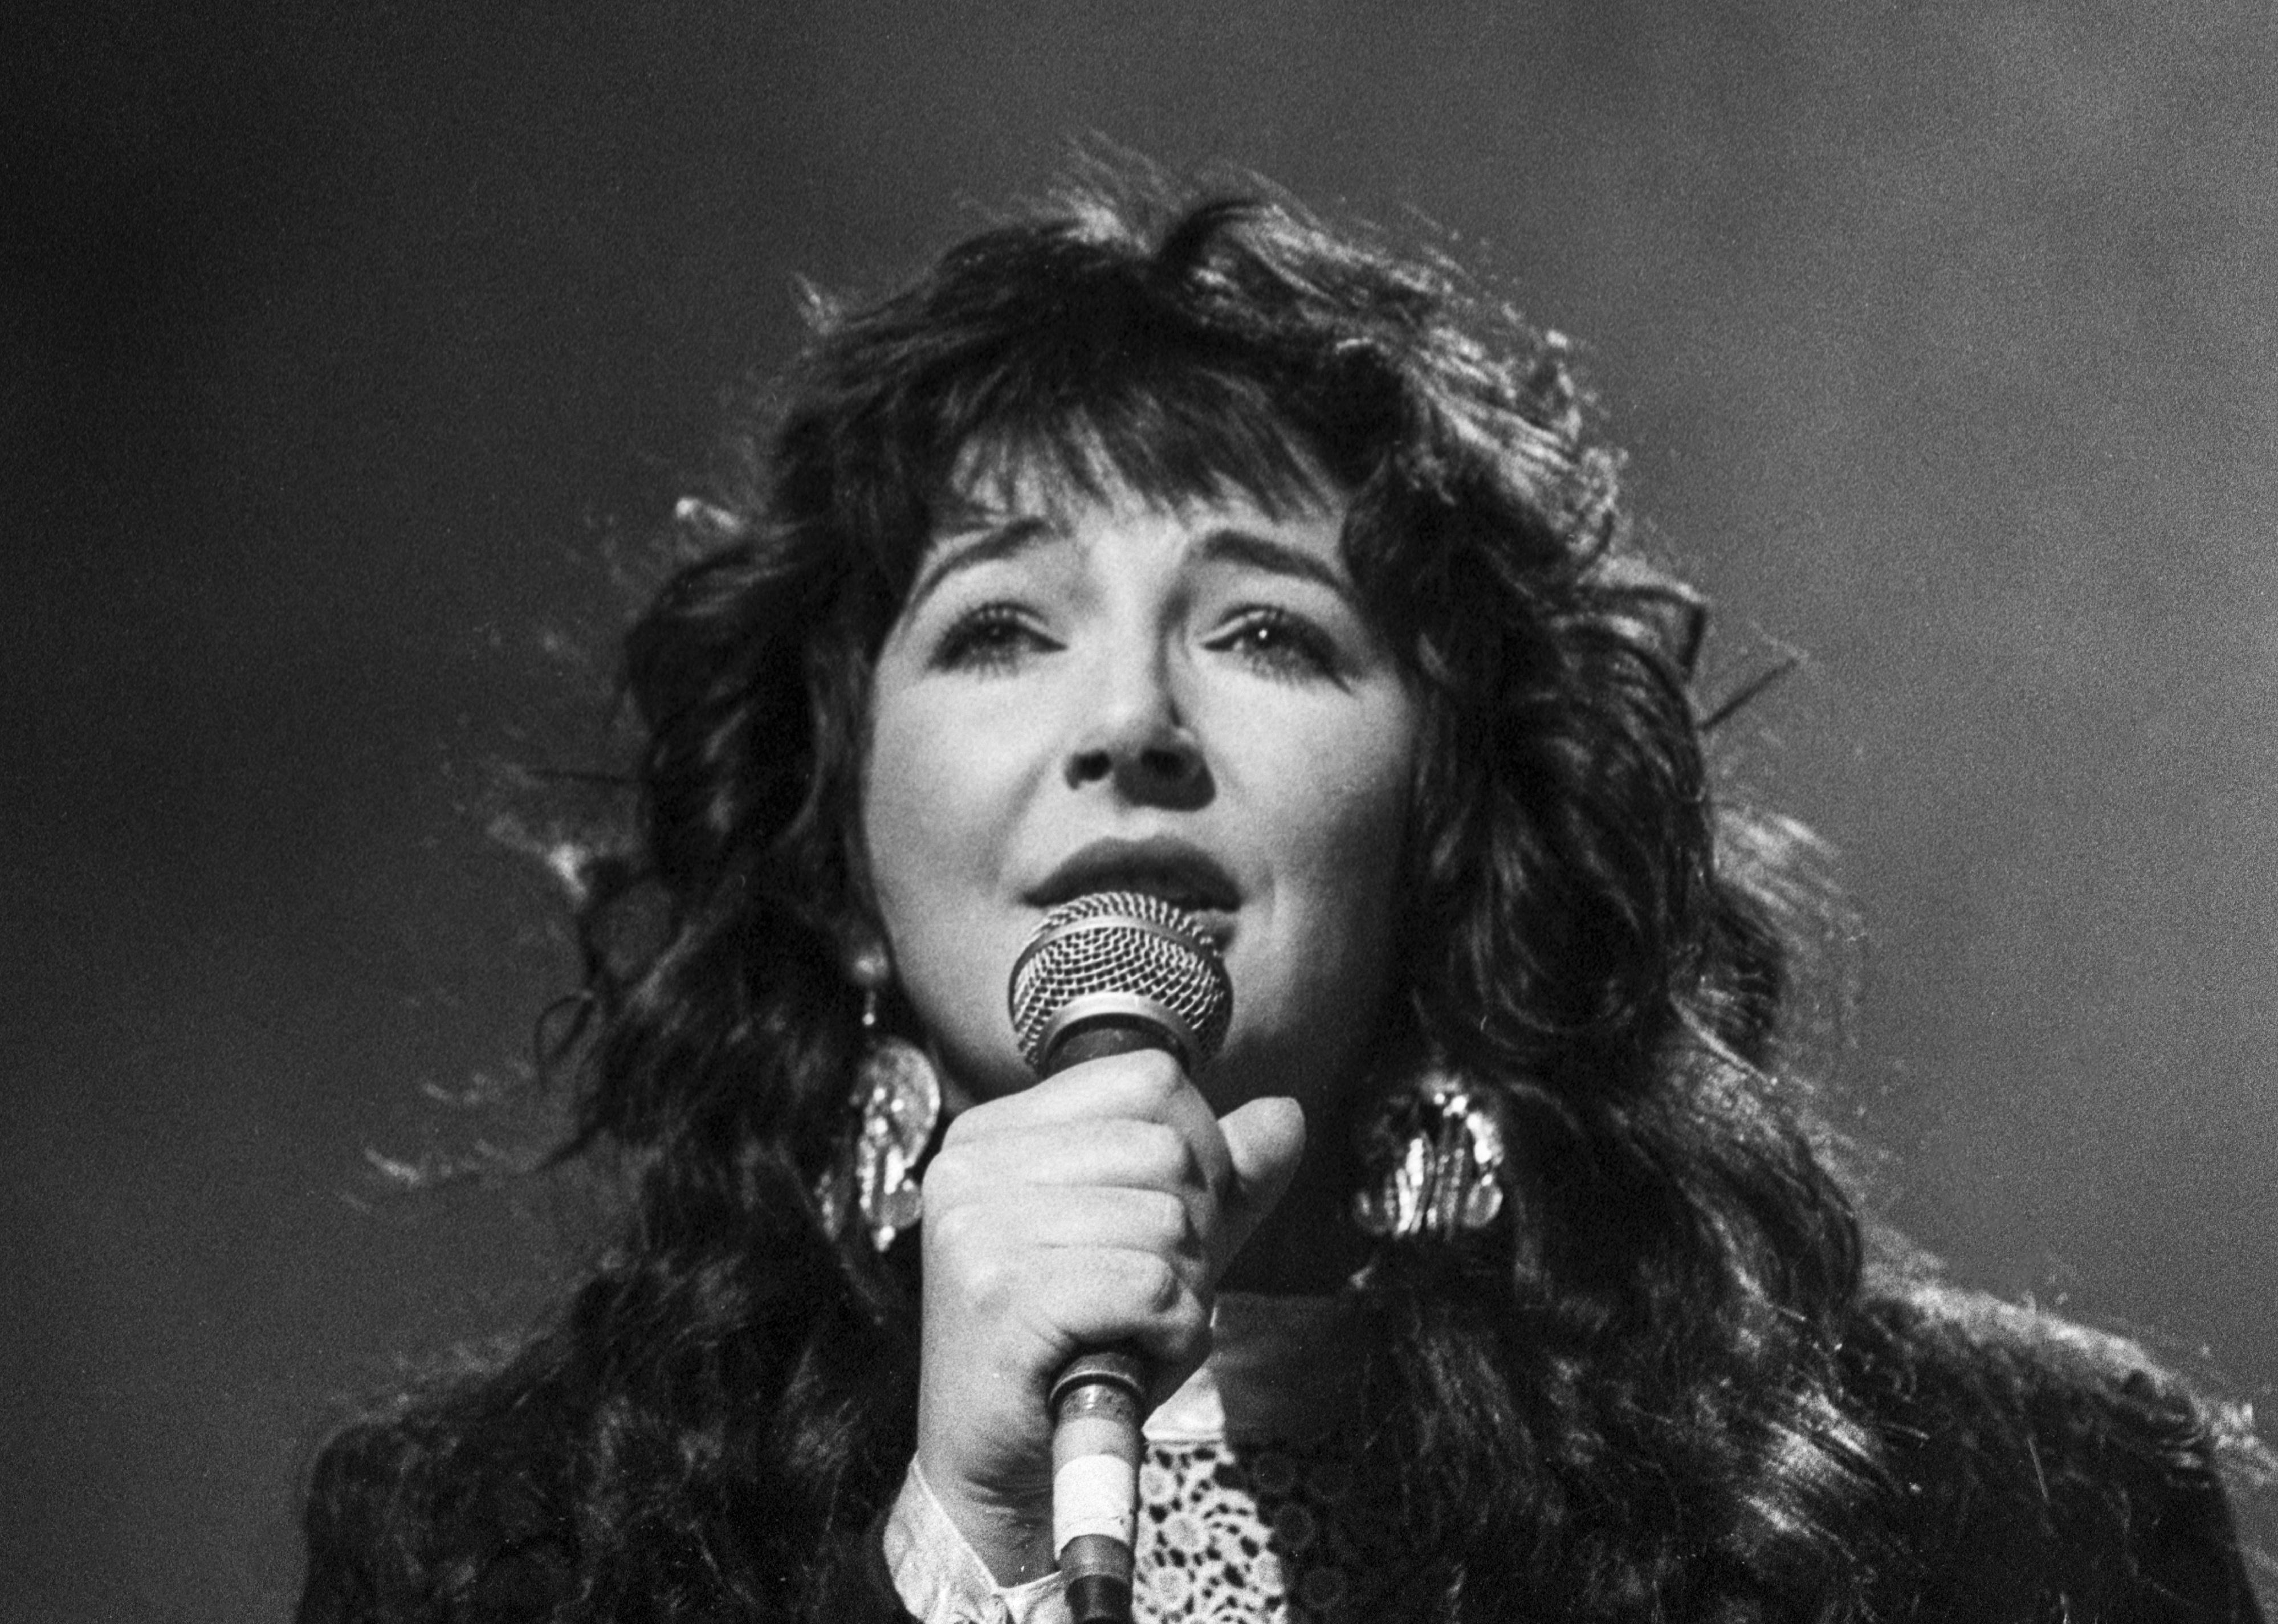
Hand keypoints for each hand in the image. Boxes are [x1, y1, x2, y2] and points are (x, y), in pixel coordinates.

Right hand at [912, 1050, 1304, 1583]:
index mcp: (995, 1132)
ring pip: (1167, 1218)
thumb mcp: (1155, 1245)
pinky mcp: (1000, 1293)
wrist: (1003, 1472)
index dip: (1199, 1154)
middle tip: (1141, 1295)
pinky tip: (1129, 1355)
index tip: (1159, 1226)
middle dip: (1193, 1232)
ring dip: (1182, 1291)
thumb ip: (1221, 1178)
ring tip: (1127, 1329)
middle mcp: (972, 1164)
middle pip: (1169, 1146)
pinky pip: (1150, 1284)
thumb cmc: (1077, 1350)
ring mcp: (978, 1225)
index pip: (1151, 1079)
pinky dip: (1171, 1332)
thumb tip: (1287, 1115)